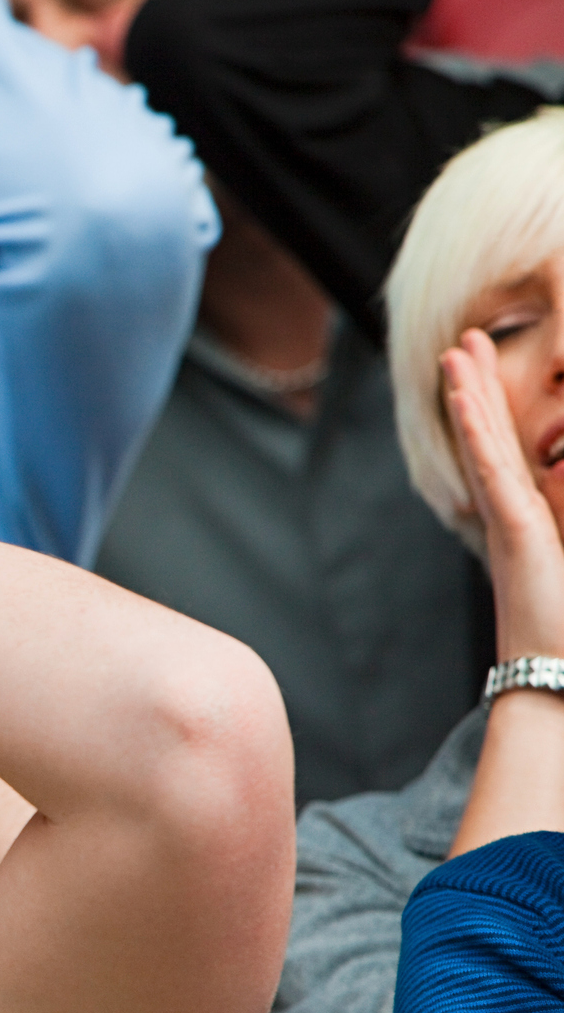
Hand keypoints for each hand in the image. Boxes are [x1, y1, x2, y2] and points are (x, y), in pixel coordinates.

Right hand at [445, 328, 563, 659]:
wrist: (553, 672)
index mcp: (528, 519)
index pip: (508, 451)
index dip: (494, 408)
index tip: (484, 369)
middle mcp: (511, 512)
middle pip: (489, 436)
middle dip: (478, 385)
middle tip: (466, 340)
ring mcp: (508, 517)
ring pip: (484, 443)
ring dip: (470, 393)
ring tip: (458, 349)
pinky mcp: (514, 527)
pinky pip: (491, 469)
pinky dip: (474, 430)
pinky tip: (464, 395)